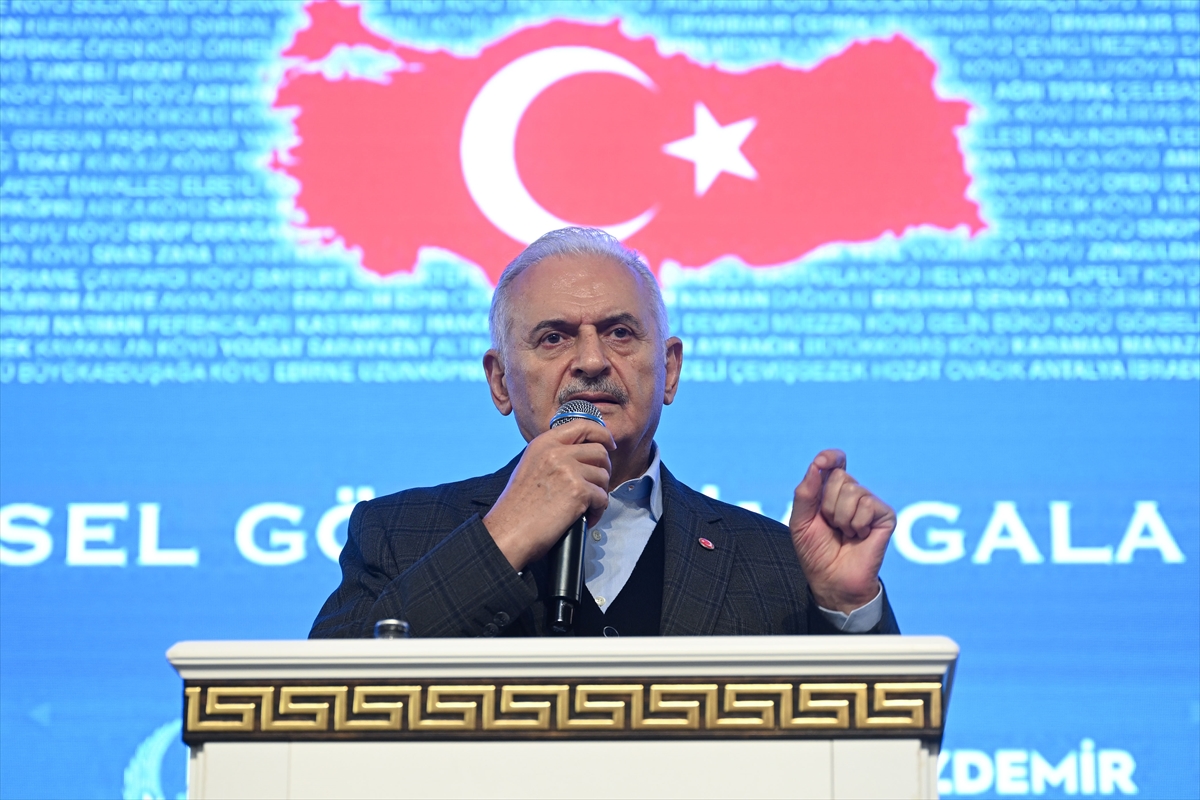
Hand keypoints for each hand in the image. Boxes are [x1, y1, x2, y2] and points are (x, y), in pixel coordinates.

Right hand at [483, 419, 615, 570]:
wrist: (509, 532)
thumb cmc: (518, 508)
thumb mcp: (531, 467)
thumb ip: (554, 455)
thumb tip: (583, 455)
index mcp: (543, 443)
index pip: (582, 425)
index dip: (602, 433)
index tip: (610, 443)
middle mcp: (556, 452)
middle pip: (599, 451)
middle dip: (603, 470)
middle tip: (596, 486)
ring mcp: (568, 470)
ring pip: (604, 475)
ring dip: (600, 493)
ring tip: (586, 507)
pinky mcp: (578, 491)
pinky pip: (603, 498)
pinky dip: (597, 511)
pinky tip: (585, 518)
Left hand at [788, 449, 895, 612]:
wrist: (832, 580)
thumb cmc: (816, 552)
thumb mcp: (800, 521)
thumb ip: (805, 493)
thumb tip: (817, 465)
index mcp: (830, 492)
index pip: (834, 463)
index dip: (830, 457)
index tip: (824, 461)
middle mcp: (852, 494)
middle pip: (839, 477)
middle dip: (827, 504)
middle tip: (831, 524)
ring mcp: (870, 504)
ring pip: (853, 491)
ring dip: (841, 517)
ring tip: (844, 533)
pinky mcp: (885, 516)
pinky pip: (867, 505)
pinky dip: (857, 523)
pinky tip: (859, 536)